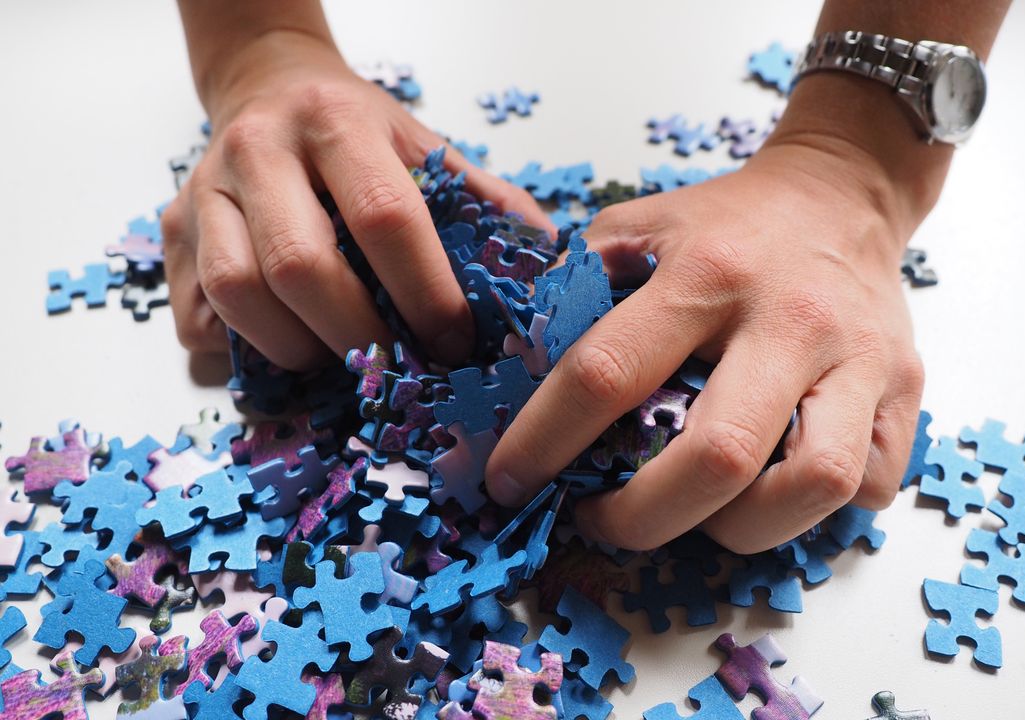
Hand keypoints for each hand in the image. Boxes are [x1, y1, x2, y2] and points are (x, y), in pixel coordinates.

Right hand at [162, 30, 552, 369]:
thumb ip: (484, 201)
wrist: (266, 85)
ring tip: (338, 357)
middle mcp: (260, 151)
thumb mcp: (424, 145)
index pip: (384, 217)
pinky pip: (195, 316)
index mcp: (337, 124)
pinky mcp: (171, 231)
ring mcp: (204, 190)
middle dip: (359, 336)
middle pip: (300, 267)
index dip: (424, 292)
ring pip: (237, 295)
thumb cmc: (354, 127)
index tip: (453, 341)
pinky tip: (287, 344)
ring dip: (297, 349)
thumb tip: (549, 265)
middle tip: (395, 367)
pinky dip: (243, 351)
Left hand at [485, 138, 925, 552]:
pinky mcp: (905, 389)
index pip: (609, 372)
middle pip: (719, 454)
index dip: (546, 440)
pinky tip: (771, 489)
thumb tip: (518, 370)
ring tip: (697, 514)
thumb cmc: (729, 222)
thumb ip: (576, 289)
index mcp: (707, 272)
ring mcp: (859, 359)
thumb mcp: (637, 226)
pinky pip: (870, 486)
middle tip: (602, 519)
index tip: (511, 481)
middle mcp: (789, 319)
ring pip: (814, 484)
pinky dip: (814, 512)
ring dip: (738, 527)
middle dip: (642, 516)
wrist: (842, 193)